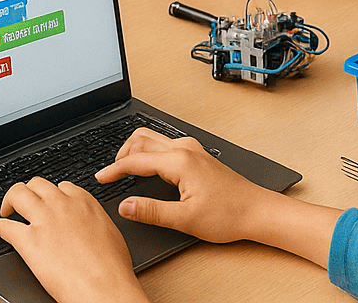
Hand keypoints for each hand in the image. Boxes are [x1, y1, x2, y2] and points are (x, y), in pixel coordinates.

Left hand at [0, 178, 146, 302]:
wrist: (103, 287)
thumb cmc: (112, 269)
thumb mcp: (110, 233)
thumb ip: (94, 222)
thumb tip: (89, 226)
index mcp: (83, 202)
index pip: (62, 186)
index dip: (52, 194)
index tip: (48, 202)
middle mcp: (61, 205)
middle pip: (36, 184)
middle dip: (28, 192)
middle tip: (24, 203)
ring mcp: (44, 220)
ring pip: (17, 194)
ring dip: (9, 201)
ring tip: (6, 211)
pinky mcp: (28, 240)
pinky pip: (5, 226)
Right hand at [100, 129, 343, 267]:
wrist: (257, 211)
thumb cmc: (228, 214)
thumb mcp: (185, 219)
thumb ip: (152, 211)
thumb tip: (125, 206)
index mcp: (179, 161)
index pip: (135, 160)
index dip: (114, 170)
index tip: (100, 179)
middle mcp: (185, 148)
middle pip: (141, 140)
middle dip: (120, 155)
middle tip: (109, 174)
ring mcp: (192, 149)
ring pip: (153, 138)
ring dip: (134, 150)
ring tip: (122, 169)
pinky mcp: (197, 154)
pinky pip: (164, 143)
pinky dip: (148, 151)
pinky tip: (146, 167)